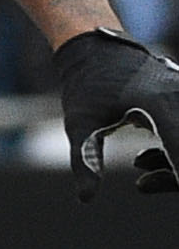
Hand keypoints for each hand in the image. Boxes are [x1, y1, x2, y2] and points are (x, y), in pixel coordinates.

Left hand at [60, 29, 178, 194]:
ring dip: (173, 164)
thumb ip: (85, 161)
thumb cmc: (85, 85)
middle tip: (143, 186)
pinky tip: (143, 159)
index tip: (164, 186)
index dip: (175, 179)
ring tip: (139, 172)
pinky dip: (173, 150)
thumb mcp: (79, 123)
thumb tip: (86, 198)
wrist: (96, 49)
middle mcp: (178, 98)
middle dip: (173, 177)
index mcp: (160, 104)